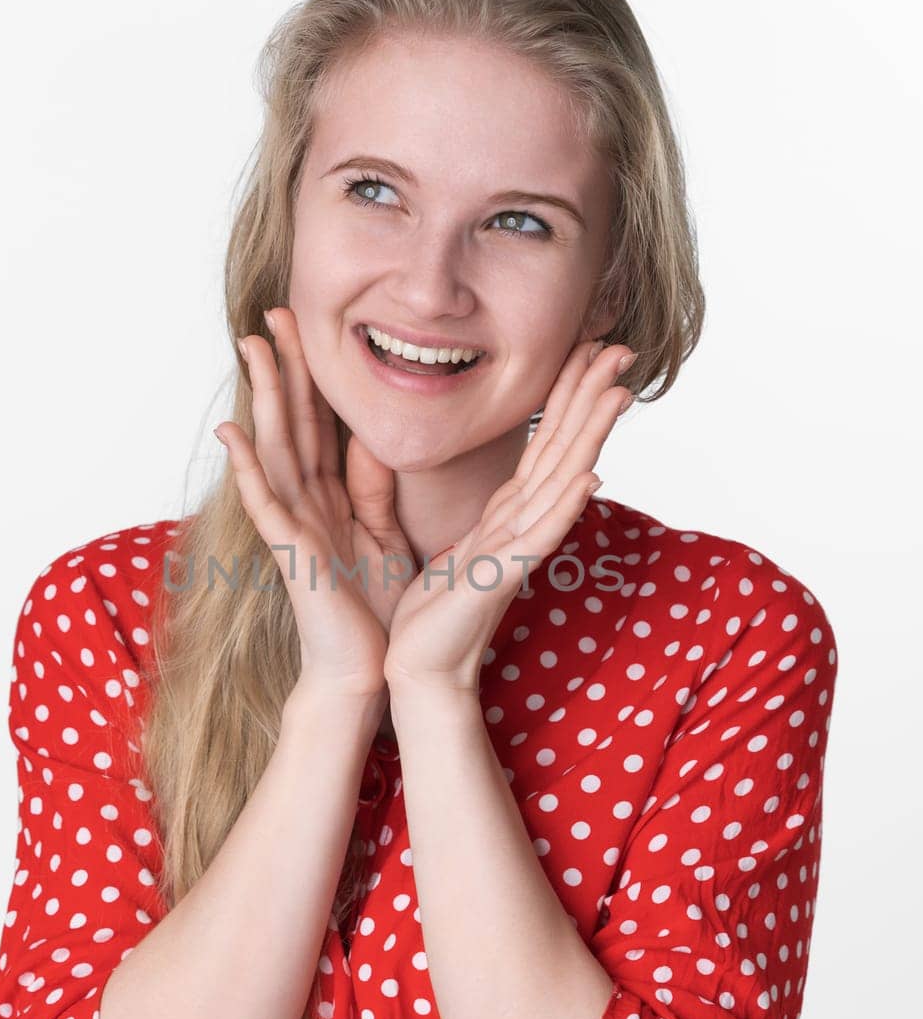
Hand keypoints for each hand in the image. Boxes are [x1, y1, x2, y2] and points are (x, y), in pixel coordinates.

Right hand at [215, 306, 417, 695]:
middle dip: (283, 367)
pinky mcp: (291, 554)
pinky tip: (232, 434)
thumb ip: (373, 488)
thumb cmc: (375, 612)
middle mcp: (305, 504)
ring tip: (249, 347)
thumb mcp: (383, 535)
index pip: (318, 425)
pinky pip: (266, 504)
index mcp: (330, 499)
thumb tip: (370, 437)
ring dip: (261, 397)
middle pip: (291, 422)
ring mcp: (293, 526)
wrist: (369, 671)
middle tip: (273, 311)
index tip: (306, 326)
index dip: (311, 376)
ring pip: (274, 448)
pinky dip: (247, 469)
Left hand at [383, 338, 635, 694]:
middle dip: (589, 398)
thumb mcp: (412, 532)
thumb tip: (399, 442)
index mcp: (502, 515)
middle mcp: (519, 526)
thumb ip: (408, 487)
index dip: (562, 395)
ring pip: (561, 481)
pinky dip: (564, 508)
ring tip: (617, 393)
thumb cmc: (426, 613)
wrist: (417, 672)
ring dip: (590, 436)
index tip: (584, 346)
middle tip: (620, 347)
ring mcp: (516, 552)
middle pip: (562, 449)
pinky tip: (589, 478)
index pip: (540, 443)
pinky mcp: (501, 579)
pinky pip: (539, 538)